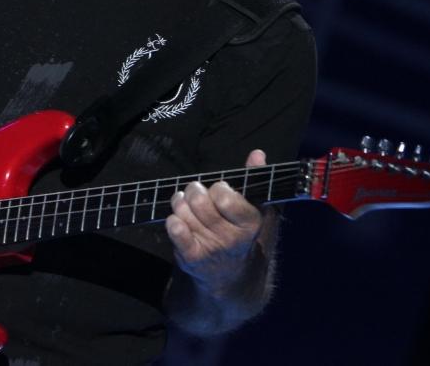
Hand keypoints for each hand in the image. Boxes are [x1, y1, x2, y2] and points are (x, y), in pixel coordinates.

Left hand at [166, 149, 266, 294]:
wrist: (229, 276)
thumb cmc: (237, 231)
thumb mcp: (251, 207)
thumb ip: (253, 178)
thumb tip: (257, 154)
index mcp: (250, 222)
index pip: (225, 196)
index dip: (217, 189)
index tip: (219, 192)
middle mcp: (232, 238)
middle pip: (200, 200)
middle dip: (194, 191)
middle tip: (197, 195)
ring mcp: (211, 248)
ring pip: (183, 211)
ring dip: (181, 204)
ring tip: (186, 207)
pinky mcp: (192, 257)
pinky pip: (175, 229)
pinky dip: (172, 220)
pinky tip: (177, 221)